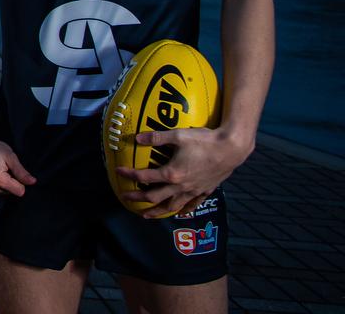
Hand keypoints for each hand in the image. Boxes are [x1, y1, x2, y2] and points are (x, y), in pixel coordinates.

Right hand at [0, 135, 35, 196]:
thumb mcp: (10, 156)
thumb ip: (21, 172)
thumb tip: (33, 182)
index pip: (19, 191)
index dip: (20, 181)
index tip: (13, 170)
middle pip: (10, 193)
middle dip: (10, 182)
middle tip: (3, 168)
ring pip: (2, 193)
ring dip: (2, 184)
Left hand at [115, 127, 253, 217]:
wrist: (232, 148)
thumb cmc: (205, 140)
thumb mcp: (178, 135)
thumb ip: (156, 137)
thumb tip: (137, 137)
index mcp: (171, 173)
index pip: (144, 177)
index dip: (129, 174)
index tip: (118, 171)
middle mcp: (181, 186)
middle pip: (155, 197)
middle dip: (138, 198)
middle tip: (126, 199)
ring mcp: (194, 190)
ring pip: (172, 205)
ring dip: (158, 211)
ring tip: (147, 215)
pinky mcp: (206, 190)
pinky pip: (192, 204)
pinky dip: (184, 209)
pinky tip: (180, 212)